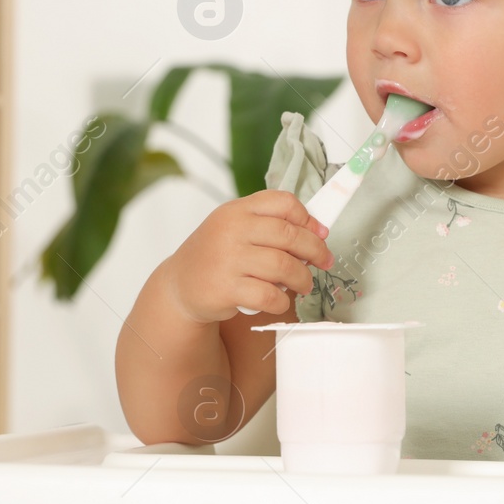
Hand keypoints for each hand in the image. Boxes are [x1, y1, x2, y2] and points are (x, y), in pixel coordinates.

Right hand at [164, 190, 333, 323]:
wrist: (180, 284)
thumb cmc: (216, 255)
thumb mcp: (236, 228)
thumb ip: (270, 224)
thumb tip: (317, 232)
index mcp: (237, 210)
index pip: (283, 202)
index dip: (308, 218)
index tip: (320, 234)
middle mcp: (232, 230)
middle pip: (289, 235)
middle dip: (315, 250)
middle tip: (323, 262)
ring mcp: (228, 259)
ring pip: (284, 266)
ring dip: (303, 278)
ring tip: (304, 284)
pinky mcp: (226, 289)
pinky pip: (269, 295)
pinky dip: (281, 301)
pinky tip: (280, 300)